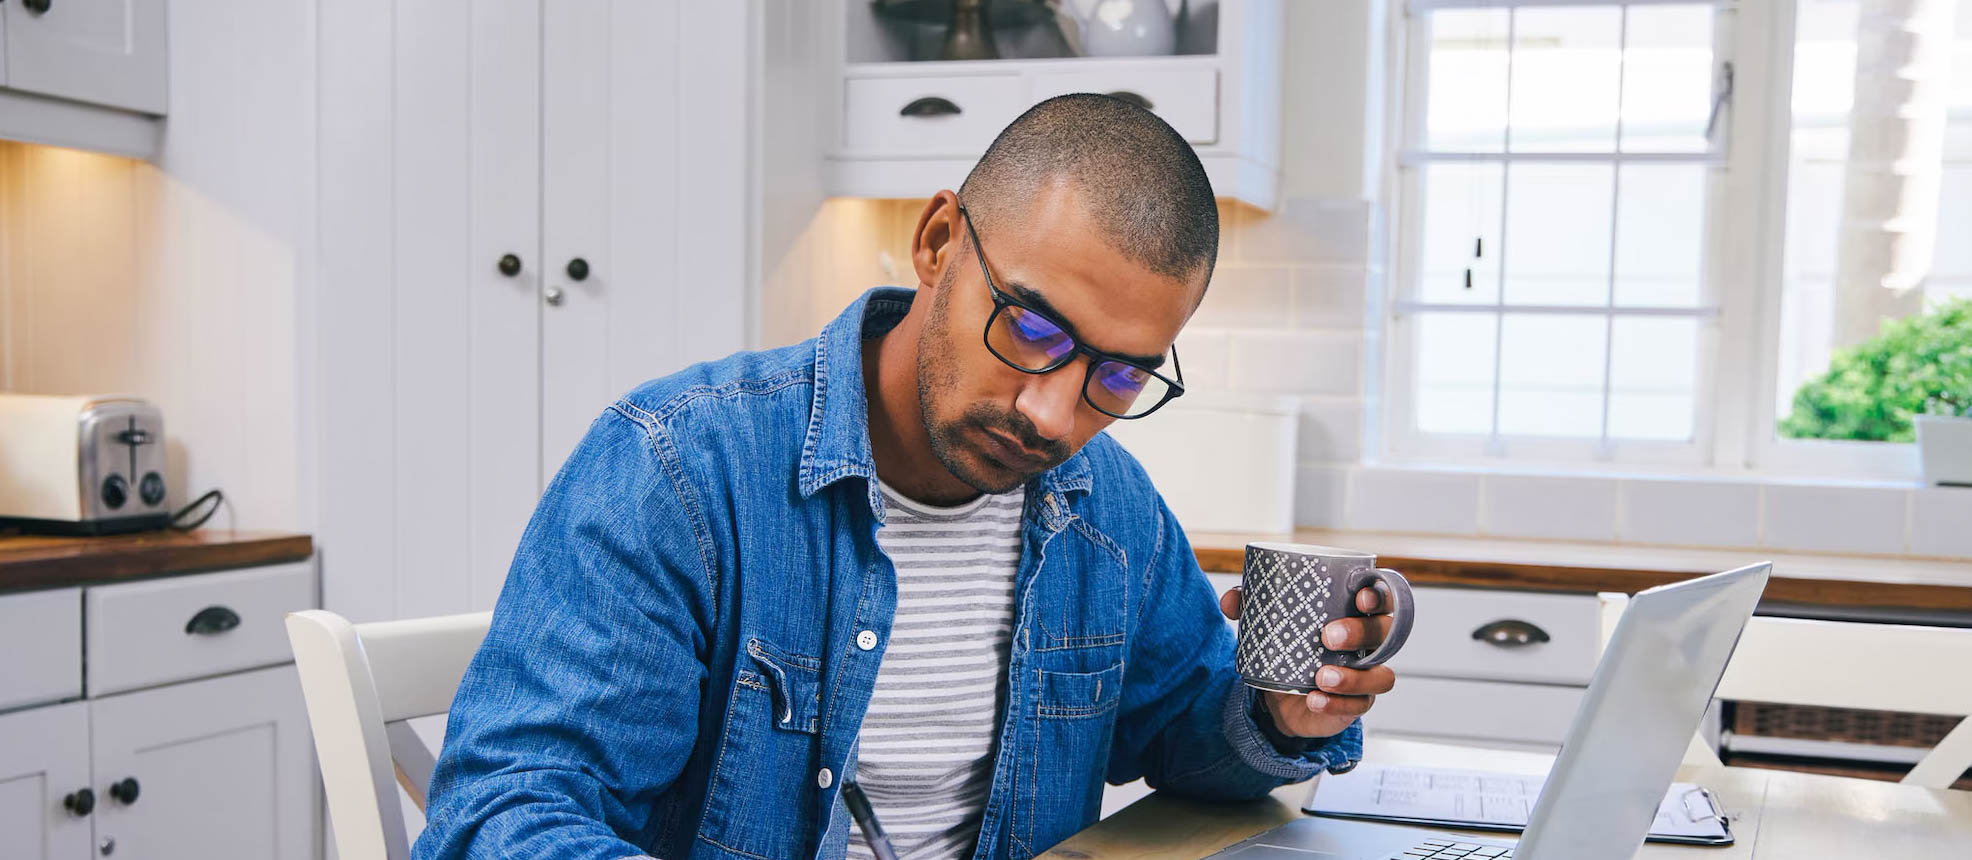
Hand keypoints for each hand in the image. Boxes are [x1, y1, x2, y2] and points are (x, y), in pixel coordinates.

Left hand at [1220, 585, 1397, 739]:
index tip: (1360, 598)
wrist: (1281, 694)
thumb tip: (1230, 600)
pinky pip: (1358, 706)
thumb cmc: (1287, 645)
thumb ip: (1251, 607)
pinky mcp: (1356, 704)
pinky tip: (1314, 700)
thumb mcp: (1269, 623)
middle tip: (1329, 636)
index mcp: (1354, 614)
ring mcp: (1366, 675)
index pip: (1381, 600)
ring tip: (1321, 676)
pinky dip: (1336, 704)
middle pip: (1383, 633)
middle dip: (1360, 633)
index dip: (1380, 596)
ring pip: (1380, 676)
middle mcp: (1368, 644)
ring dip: (1353, 677)